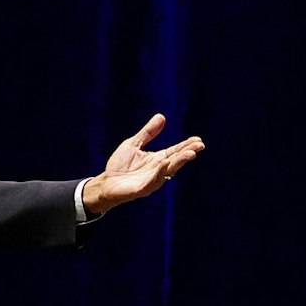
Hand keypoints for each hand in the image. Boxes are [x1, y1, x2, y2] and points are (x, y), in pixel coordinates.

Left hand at [81, 113, 204, 214]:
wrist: (106, 182)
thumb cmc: (119, 165)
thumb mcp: (133, 144)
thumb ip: (148, 132)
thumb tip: (161, 116)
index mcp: (157, 159)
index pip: (175, 151)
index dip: (186, 146)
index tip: (198, 140)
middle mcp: (158, 170)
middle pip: (175, 160)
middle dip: (187, 153)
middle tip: (199, 146)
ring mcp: (151, 180)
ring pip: (168, 170)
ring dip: (179, 162)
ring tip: (190, 154)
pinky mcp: (142, 189)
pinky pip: (153, 180)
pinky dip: (160, 172)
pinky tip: (166, 163)